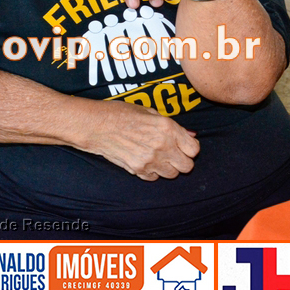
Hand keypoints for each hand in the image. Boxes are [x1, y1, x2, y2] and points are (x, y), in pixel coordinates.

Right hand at [80, 102, 198, 179]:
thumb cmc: (120, 113)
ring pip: (172, 174)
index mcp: (167, 128)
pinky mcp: (138, 169)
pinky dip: (152, 172)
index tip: (184, 145)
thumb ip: (172, 126)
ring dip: (168, 167)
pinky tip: (145, 160)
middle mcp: (162, 146)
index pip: (194, 149)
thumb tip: (190, 135)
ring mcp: (150, 160)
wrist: (96, 125)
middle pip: (187, 166)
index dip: (190, 147)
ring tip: (157, 156)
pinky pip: (154, 178)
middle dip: (182, 161)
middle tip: (173, 154)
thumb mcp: (149, 112)